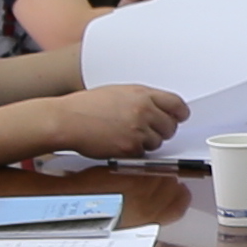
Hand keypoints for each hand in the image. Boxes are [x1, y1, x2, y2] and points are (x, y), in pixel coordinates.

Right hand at [64, 83, 190, 160]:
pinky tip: (120, 143)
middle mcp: (143, 111)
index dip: (179, 113)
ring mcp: (138, 130)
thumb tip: (159, 108)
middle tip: (148, 130)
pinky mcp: (130, 148)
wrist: (67, 120)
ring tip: (127, 135)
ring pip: (158, 142)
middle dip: (162, 130)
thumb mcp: (118, 93)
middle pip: (171, 126)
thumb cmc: (86, 107)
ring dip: (147, 142)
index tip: (179, 116)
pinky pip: (144, 154)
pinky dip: (135, 152)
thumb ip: (141, 99)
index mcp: (142, 94)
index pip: (176, 104)